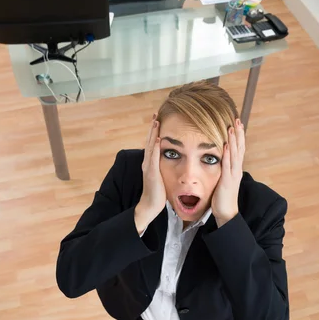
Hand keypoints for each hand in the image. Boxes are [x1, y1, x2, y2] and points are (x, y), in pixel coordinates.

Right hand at [135, 115, 165, 232]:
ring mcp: (148, 167)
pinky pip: (153, 157)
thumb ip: (163, 167)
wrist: (151, 205)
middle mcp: (147, 162)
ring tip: (156, 121)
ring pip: (150, 146)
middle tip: (156, 114)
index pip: (152, 143)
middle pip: (150, 141)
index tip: (158, 120)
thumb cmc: (158, 192)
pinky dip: (155, 147)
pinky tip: (157, 138)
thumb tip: (171, 160)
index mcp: (150, 163)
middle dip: (153, 128)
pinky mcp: (151, 172)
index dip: (154, 131)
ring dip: (153, 133)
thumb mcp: (161, 176)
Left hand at [211, 118, 245, 226]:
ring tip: (232, 127)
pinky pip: (227, 165)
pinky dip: (227, 154)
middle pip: (239, 148)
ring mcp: (233, 174)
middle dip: (238, 134)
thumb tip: (220, 159)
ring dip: (233, 140)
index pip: (238, 149)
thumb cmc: (223, 197)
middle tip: (237, 120)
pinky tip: (225, 145)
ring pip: (234, 154)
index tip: (237, 124)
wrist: (226, 212)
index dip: (238, 136)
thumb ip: (223, 169)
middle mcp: (236, 169)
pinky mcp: (227, 180)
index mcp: (235, 169)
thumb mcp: (223, 179)